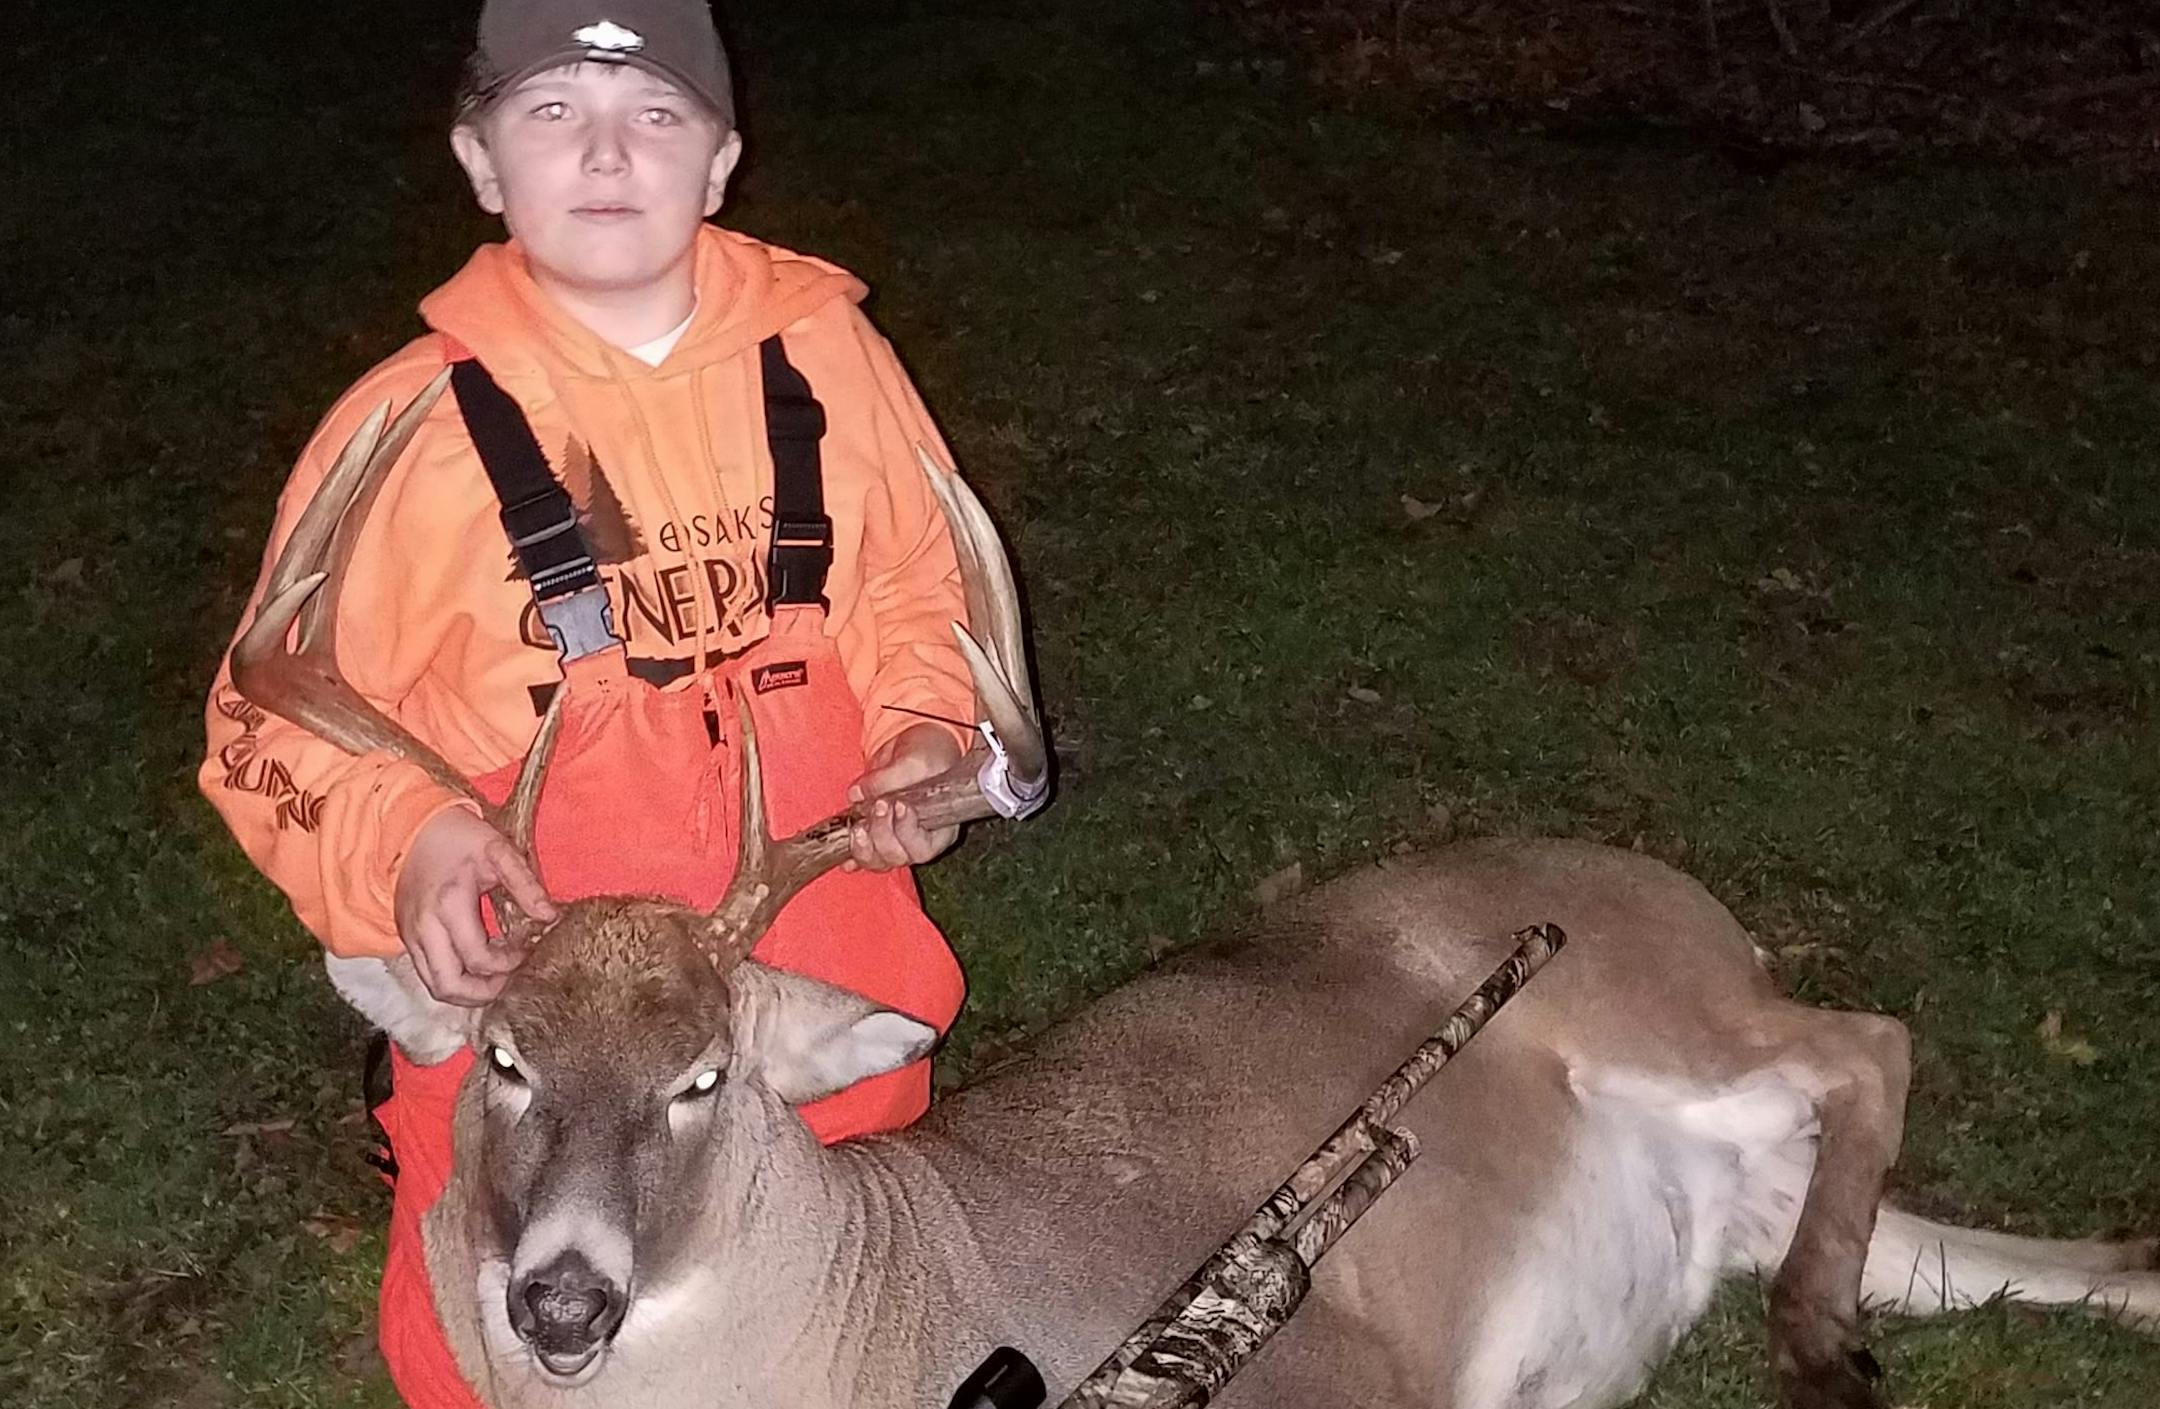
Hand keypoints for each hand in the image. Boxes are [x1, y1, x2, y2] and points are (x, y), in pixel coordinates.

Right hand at [393, 807, 557, 1005]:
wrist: (412, 827)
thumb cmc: (458, 837)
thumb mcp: (498, 851)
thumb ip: (526, 884)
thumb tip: (550, 917)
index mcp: (448, 906)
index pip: (479, 959)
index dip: (508, 965)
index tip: (528, 952)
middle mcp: (423, 928)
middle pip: (448, 986)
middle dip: (484, 993)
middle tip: (511, 980)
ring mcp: (410, 935)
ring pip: (434, 986)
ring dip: (467, 992)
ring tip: (496, 979)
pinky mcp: (405, 937)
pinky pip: (426, 973)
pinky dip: (452, 979)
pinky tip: (476, 968)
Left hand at [845, 723, 963, 870]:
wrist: (909, 744)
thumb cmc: (927, 752)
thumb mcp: (915, 760)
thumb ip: (891, 777)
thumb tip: (858, 794)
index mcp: (940, 829)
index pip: (924, 848)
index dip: (908, 832)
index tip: (900, 804)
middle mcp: (917, 839)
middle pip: (898, 857)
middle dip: (882, 835)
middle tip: (879, 806)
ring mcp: (894, 840)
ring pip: (878, 861)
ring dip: (864, 848)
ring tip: (858, 826)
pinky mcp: (873, 835)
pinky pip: (860, 857)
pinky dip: (850, 857)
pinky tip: (842, 854)